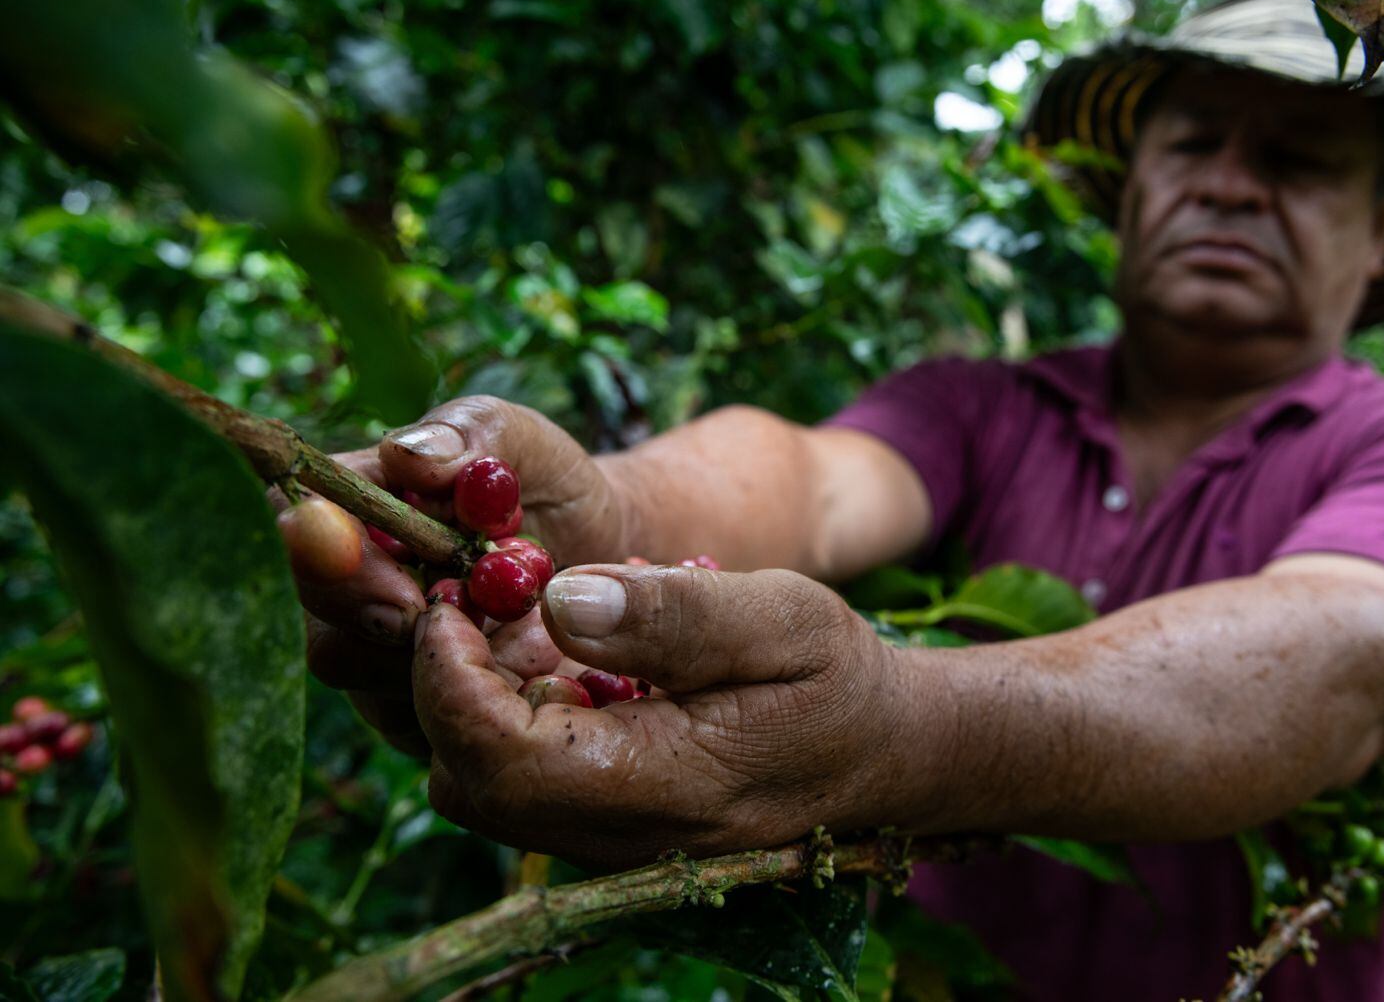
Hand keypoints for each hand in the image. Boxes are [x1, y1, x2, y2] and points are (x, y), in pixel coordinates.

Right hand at [285, 396, 629, 753]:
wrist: (597, 548)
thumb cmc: (545, 481)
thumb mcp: (524, 442)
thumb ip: (472, 432)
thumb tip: (409, 454)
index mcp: (352, 503)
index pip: (295, 531)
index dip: (331, 568)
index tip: (405, 590)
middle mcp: (345, 583)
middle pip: (313, 627)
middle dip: (382, 631)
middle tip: (462, 622)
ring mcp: (371, 649)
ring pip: (361, 681)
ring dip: (438, 663)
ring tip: (522, 630)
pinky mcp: (410, 704)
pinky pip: (412, 723)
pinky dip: (469, 701)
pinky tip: (529, 668)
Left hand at [413, 565, 911, 867]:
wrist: (883, 752)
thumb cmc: (838, 678)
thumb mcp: (784, 618)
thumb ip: (675, 616)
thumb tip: (558, 600)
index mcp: (663, 785)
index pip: (500, 756)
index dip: (450, 676)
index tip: (454, 596)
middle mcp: (621, 836)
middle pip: (469, 782)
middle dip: (444, 685)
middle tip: (468, 596)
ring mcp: (610, 842)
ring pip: (482, 789)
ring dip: (469, 701)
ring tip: (503, 618)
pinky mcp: (607, 826)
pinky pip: (519, 784)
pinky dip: (503, 717)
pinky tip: (544, 657)